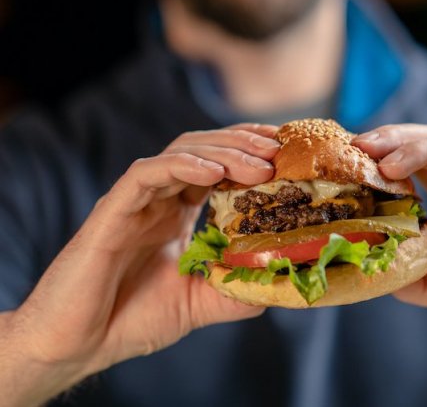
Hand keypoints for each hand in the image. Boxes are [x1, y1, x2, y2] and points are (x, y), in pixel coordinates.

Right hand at [0, 123, 279, 404]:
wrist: (79, 343)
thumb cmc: (132, 319)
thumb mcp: (198, 303)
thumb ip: (235, 291)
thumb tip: (278, 282)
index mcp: (177, 214)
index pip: (216, 167)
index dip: (249, 154)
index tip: (284, 152)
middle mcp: (159, 200)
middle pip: (204, 151)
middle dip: (244, 144)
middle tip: (279, 148)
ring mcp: (136, 201)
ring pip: (179, 153)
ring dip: (222, 151)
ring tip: (259, 162)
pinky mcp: (112, 210)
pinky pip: (147, 174)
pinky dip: (182, 166)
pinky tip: (214, 171)